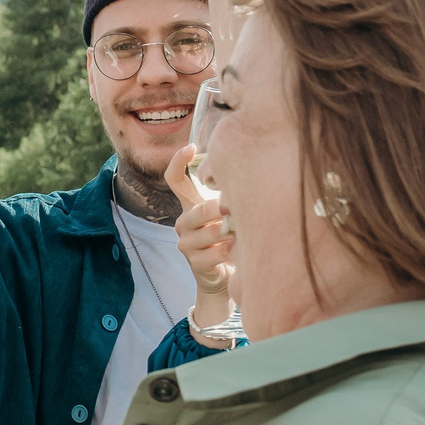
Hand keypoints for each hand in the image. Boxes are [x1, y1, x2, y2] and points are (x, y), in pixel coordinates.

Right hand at [164, 145, 237, 346]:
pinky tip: (239, 251)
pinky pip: (215, 253)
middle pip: (199, 210)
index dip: (177, 162)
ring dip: (230, 235)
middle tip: (240, 213)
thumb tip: (249, 176)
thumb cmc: (231, 239)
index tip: (190, 147)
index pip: (174, 180)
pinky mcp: (194, 262)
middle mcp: (183, 223)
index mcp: (189, 206)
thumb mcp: (229, 215)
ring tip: (244, 235)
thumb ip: (231, 197)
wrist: (223, 278)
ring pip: (209, 232)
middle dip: (222, 212)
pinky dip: (230, 252)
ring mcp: (185, 244)